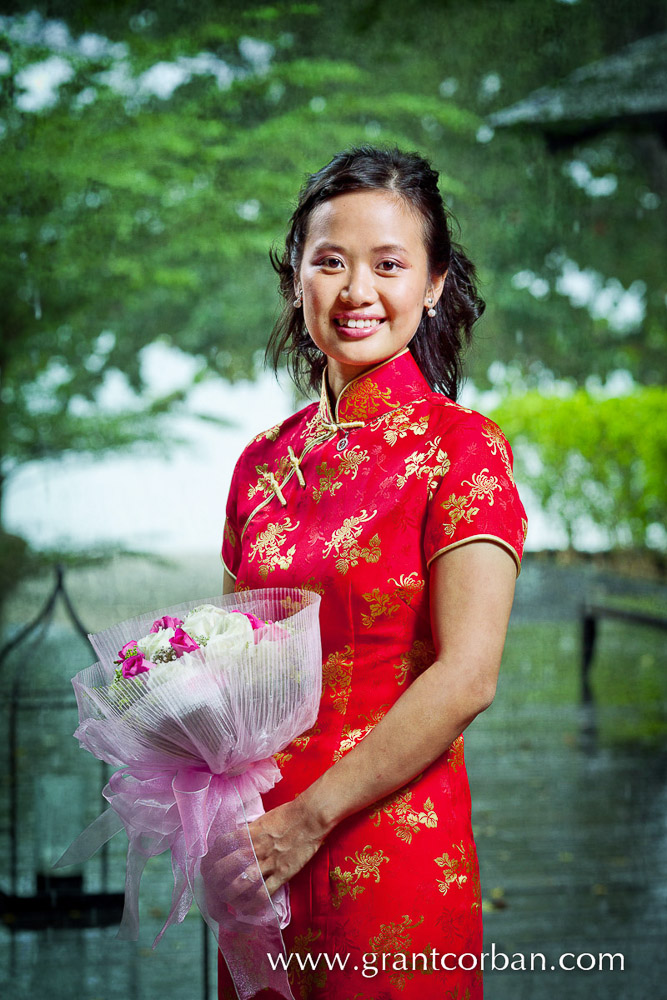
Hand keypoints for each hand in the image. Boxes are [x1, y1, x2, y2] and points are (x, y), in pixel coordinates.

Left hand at [199, 796, 326, 921]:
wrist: (310, 816)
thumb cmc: (288, 814)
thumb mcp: (263, 819)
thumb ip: (250, 831)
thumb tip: (239, 838)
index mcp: (249, 833)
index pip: (222, 845)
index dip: (212, 856)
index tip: (209, 864)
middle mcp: (255, 848)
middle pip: (226, 866)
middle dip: (215, 879)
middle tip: (213, 886)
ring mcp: (268, 862)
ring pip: (242, 883)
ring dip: (230, 894)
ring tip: (227, 899)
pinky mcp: (283, 873)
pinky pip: (264, 893)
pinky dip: (253, 904)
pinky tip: (248, 908)